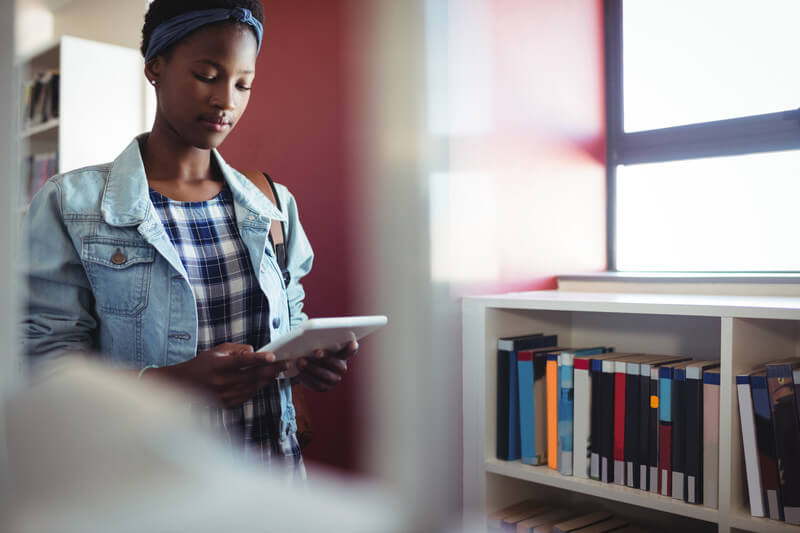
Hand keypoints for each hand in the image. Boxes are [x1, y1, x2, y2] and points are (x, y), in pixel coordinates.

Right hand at [161, 343, 287, 407]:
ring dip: (267, 379)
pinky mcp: (225, 404)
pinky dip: (257, 388)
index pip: (241, 361)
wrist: (184, 384)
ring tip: (278, 372)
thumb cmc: (203, 364)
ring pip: (251, 387)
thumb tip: (254, 351)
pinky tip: (265, 381)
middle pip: (251, 376)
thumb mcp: (217, 350)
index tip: (273, 356)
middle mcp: (220, 381)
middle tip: (285, 364)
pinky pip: (246, 396)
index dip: (258, 359)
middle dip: (271, 370)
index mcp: (217, 365)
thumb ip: (236, 349)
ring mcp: (223, 395)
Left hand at [295, 340, 357, 391]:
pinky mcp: (324, 387)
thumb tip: (314, 337)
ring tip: (301, 361)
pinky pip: (316, 384)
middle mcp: (341, 368)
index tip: (353, 343)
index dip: (352, 348)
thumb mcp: (317, 344)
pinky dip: (307, 376)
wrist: (304, 364)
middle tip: (316, 352)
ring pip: (325, 375)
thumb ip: (320, 341)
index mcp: (342, 354)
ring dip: (312, 368)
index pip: (350, 351)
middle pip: (338, 365)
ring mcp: (334, 379)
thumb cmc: (312, 349)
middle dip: (326, 358)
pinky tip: (300, 371)